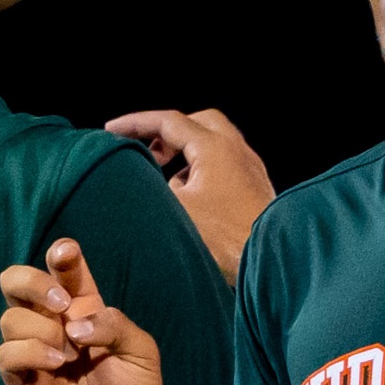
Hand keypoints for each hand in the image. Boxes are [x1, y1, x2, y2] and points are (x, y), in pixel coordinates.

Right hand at [0, 243, 171, 384]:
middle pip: (16, 283)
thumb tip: (74, 324)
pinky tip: (56, 364)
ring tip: (68, 354)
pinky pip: (6, 353)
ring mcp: (33, 353)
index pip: (62, 272)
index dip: (61, 256)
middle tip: (61, 304)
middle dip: (31, 281)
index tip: (66, 254)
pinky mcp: (20, 382)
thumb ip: (114, 325)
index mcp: (83, 311)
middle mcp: (53, 326)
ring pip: (10, 318)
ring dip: (40, 328)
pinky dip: (29, 352)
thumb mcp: (141, 351)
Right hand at [108, 107, 278, 282]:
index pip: (169, 121)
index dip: (136, 123)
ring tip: (164, 177)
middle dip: (168, 132)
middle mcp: (238, 152)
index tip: (111, 130)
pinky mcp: (257, 190)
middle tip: (146, 151)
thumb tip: (137, 177)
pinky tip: (191, 197)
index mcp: (216, 148)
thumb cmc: (226, 239)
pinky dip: (202, 169)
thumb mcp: (175, 210)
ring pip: (214, 144)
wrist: (272, 263)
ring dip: (186, 153)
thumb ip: (150, 186)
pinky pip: (226, 166)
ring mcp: (252, 170)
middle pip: (198, 122)